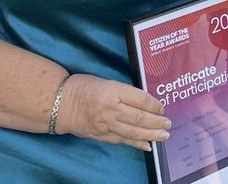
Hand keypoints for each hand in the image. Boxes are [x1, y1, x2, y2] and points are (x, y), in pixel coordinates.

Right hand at [56, 74, 170, 150]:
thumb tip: (145, 101)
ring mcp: (106, 124)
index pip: (140, 99)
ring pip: (133, 132)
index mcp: (113, 91)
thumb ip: (124, 91)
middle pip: (140, 117)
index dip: (155, 105)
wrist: (59, 104)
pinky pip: (122, 140)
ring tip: (164, 136)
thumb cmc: (82, 87)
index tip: (163, 108)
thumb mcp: (106, 82)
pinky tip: (147, 146)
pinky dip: (136, 144)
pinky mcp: (101, 135)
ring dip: (151, 135)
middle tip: (169, 124)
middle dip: (157, 122)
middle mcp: (111, 109)